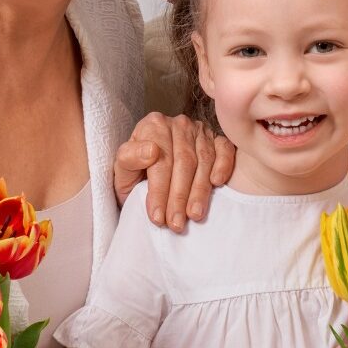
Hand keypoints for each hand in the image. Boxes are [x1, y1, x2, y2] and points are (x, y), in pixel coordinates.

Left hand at [112, 112, 234, 231]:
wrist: (149, 171)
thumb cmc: (136, 172)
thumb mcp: (122, 170)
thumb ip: (129, 159)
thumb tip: (151, 152)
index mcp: (153, 126)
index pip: (160, 160)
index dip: (159, 190)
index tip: (158, 217)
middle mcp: (178, 124)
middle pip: (183, 162)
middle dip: (179, 196)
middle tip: (177, 223)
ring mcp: (200, 130)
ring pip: (204, 160)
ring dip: (200, 190)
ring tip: (195, 215)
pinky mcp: (217, 138)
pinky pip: (225, 149)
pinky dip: (223, 165)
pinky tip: (217, 183)